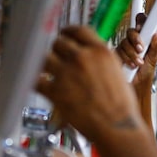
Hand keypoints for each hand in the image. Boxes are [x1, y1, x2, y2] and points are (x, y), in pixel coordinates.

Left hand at [36, 26, 143, 142]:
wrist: (117, 126)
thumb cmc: (122, 105)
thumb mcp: (117, 71)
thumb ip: (99, 59)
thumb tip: (88, 55)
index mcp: (100, 51)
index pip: (77, 30)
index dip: (68, 32)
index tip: (64, 35)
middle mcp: (82, 58)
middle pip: (59, 43)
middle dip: (57, 50)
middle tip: (57, 58)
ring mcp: (67, 73)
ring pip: (45, 57)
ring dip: (45, 63)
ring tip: (47, 70)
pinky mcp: (56, 91)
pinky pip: (36, 80)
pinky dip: (35, 81)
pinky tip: (38, 83)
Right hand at [115, 14, 156, 92]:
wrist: (137, 86)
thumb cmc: (146, 73)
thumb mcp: (153, 60)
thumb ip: (155, 47)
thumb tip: (155, 35)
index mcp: (143, 39)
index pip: (141, 23)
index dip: (141, 20)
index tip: (142, 24)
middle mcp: (133, 42)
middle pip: (130, 31)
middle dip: (135, 40)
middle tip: (141, 48)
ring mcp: (124, 48)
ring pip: (124, 42)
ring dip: (132, 54)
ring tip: (138, 63)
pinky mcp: (116, 54)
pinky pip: (118, 52)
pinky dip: (126, 59)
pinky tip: (131, 65)